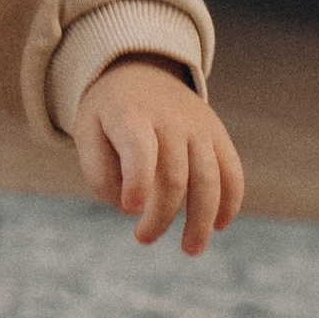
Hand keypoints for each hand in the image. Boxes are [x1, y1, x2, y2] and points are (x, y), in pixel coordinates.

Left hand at [70, 63, 244, 255]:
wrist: (138, 68)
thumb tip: (128, 208)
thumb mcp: (87, 132)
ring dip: (202, 220)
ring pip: (210, 179)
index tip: (130, 210)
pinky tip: (220, 225)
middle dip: (162, 216)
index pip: (140, 149)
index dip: (138, 182)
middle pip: (175, 177)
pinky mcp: (217, 134)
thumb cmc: (108, 112)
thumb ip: (99, 172)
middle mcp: (170, 119)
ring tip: (190, 249)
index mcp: (130, 115)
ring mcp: (198, 126)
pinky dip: (230, 201)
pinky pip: (232, 170)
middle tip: (143, 238)